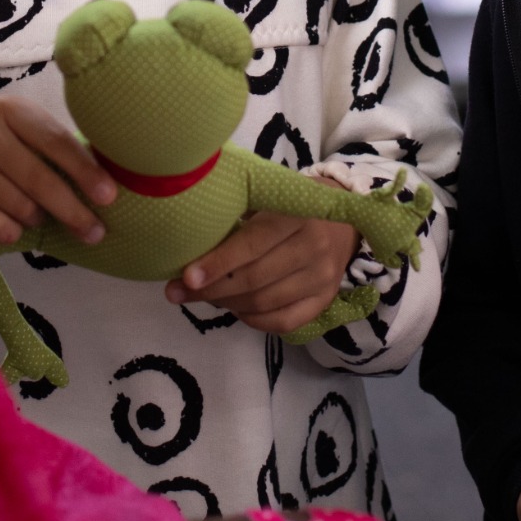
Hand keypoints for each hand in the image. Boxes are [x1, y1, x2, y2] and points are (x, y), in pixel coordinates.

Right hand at [0, 96, 116, 247]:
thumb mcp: (9, 123)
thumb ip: (45, 143)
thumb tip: (96, 180)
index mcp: (9, 110)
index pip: (56, 141)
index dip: (86, 171)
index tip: (109, 196)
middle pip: (41, 180)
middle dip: (74, 210)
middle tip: (95, 231)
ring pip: (20, 206)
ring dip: (37, 219)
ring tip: (37, 218)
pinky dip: (10, 231)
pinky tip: (13, 230)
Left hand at [164, 211, 356, 333]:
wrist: (341, 219)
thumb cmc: (290, 204)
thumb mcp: (267, 198)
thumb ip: (237, 219)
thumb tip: (190, 245)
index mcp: (297, 214)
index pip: (252, 244)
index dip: (218, 263)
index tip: (186, 277)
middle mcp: (314, 247)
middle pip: (255, 279)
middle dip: (211, 289)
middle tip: (178, 292)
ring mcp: (323, 278)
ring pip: (265, 303)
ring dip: (227, 304)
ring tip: (204, 296)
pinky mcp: (325, 300)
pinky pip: (283, 322)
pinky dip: (253, 319)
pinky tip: (235, 308)